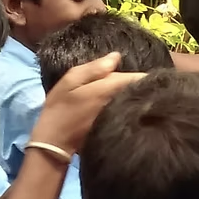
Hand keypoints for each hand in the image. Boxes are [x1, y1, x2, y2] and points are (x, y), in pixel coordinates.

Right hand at [30, 52, 145, 151]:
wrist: (54, 143)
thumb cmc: (60, 108)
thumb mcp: (70, 81)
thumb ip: (95, 68)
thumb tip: (116, 56)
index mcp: (109, 90)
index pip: (139, 78)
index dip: (144, 75)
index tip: (144, 74)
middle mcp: (120, 104)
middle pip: (140, 92)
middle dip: (141, 87)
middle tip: (137, 83)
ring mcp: (121, 119)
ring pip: (136, 103)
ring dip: (136, 99)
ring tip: (134, 96)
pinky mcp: (119, 131)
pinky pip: (131, 115)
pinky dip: (130, 110)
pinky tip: (126, 110)